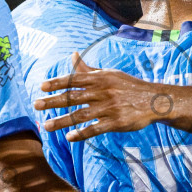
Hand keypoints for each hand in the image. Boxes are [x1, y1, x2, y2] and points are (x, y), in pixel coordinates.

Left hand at [34, 53, 167, 140]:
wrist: (154, 100)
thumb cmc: (127, 86)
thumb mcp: (109, 74)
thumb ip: (88, 69)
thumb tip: (73, 54)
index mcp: (100, 79)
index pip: (74, 80)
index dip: (57, 83)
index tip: (42, 87)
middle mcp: (103, 92)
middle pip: (74, 97)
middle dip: (53, 101)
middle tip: (36, 105)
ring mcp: (110, 108)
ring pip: (81, 115)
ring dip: (62, 121)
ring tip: (47, 126)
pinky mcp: (117, 122)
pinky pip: (95, 129)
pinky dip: (82, 133)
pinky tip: (69, 137)